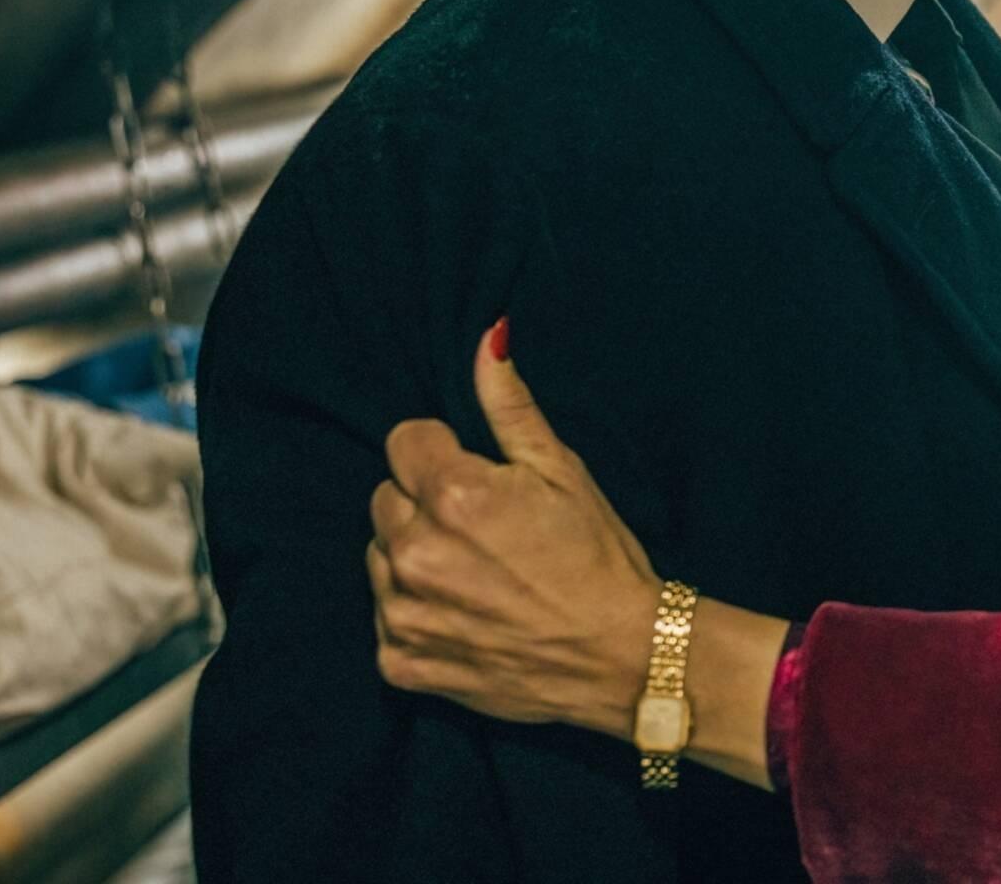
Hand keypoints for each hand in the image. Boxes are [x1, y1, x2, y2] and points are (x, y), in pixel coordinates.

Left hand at [369, 319, 662, 737]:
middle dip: (425, 505)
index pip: (403, 442)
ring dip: (415, 559)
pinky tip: (468, 615)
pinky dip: (417, 615)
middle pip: (385, 500)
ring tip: (478, 573)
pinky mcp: (401, 663)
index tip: (480, 476)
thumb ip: (510, 406)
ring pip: (379, 559)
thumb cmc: (598, 558)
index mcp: (452, 496)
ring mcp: (403, 614)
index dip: (443, 452)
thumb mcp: (563, 471)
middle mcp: (415, 554)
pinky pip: (385, 619)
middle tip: (485, 529)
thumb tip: (487, 337)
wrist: (621, 657)